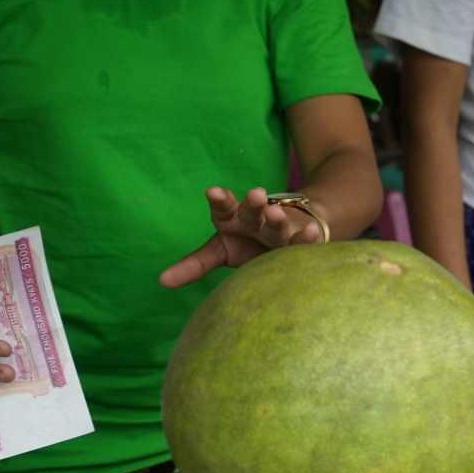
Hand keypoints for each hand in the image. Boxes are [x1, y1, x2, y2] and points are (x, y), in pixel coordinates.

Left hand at [159, 187, 325, 288]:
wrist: (288, 234)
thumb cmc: (247, 245)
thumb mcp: (220, 252)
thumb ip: (193, 264)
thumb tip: (161, 281)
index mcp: (231, 219)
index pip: (223, 207)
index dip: (219, 199)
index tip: (212, 191)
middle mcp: (255, 220)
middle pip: (252, 211)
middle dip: (253, 203)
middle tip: (254, 194)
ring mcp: (278, 228)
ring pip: (276, 223)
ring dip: (275, 218)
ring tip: (275, 213)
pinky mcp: (299, 240)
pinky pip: (302, 240)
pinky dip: (307, 237)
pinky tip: (312, 233)